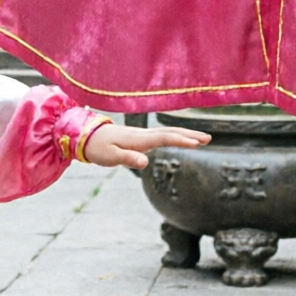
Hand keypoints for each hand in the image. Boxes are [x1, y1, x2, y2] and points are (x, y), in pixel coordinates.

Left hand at [81, 122, 211, 170]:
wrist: (87, 136)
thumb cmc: (99, 148)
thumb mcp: (110, 157)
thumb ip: (127, 158)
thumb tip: (145, 163)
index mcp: (139, 139)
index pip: (164, 138)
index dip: (181, 141)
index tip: (197, 143)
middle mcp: (143, 135)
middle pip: (171, 133)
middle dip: (190, 135)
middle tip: (208, 138)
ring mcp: (143, 135)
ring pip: (168, 133)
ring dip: (186, 135)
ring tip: (202, 139)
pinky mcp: (140, 138)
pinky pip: (163, 136)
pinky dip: (176, 136)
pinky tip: (181, 140)